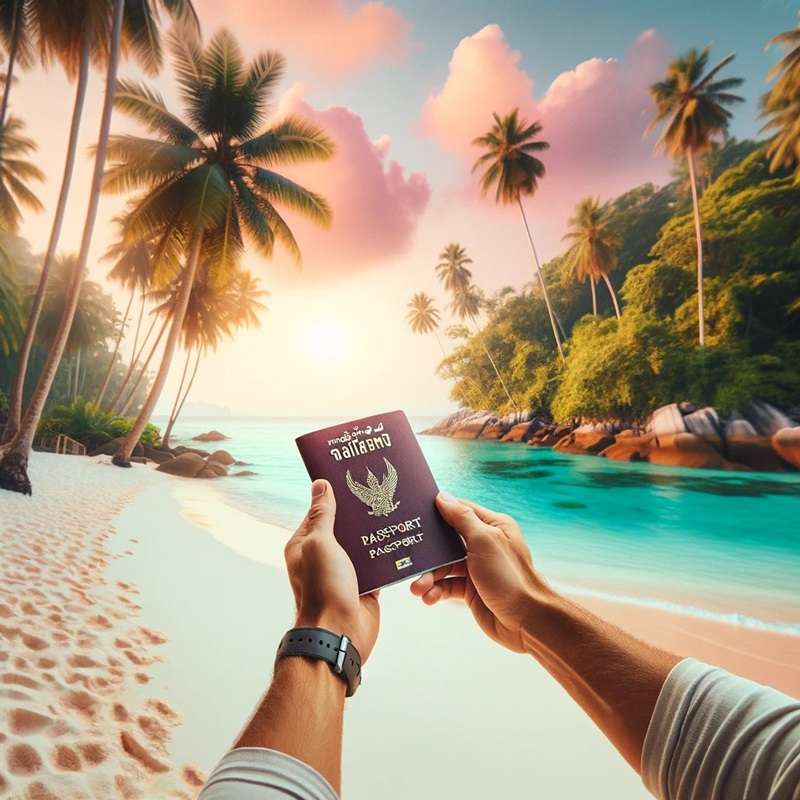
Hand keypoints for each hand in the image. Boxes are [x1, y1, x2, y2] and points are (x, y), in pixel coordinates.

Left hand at [285, 480, 379, 662]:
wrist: (339, 635)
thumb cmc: (323, 590)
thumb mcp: (321, 543)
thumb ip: (323, 514)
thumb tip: (320, 485)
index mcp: (306, 545)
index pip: (320, 511)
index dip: (334, 494)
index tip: (353, 476)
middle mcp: (323, 557)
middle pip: (344, 526)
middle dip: (360, 512)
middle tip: (383, 490)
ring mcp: (344, 572)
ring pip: (363, 545)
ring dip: (376, 533)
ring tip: (396, 510)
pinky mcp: (365, 587)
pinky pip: (378, 564)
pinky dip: (388, 554)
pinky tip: (402, 539)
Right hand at [410, 493, 551, 652]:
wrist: (527, 621)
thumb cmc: (509, 577)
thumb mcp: (484, 541)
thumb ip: (461, 519)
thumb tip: (442, 497)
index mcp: (492, 527)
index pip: (460, 511)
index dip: (438, 512)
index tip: (416, 513)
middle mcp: (484, 545)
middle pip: (447, 541)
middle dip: (428, 552)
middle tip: (409, 558)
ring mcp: (477, 568)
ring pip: (444, 566)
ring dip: (429, 577)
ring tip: (417, 589)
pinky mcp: (471, 590)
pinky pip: (447, 586)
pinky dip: (436, 591)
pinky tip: (429, 598)